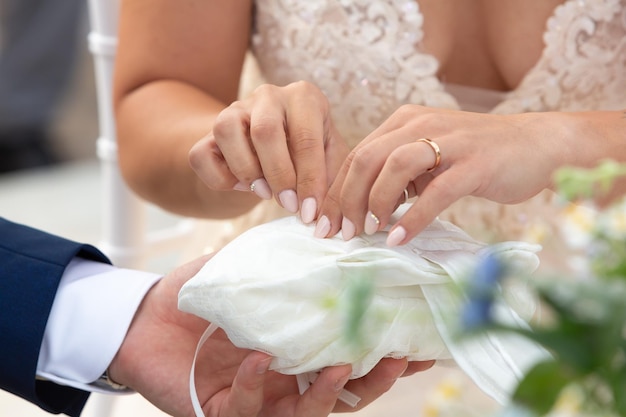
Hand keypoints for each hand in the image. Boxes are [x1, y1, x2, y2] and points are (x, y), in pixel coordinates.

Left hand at [109, 255, 432, 416]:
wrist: (143, 316)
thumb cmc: (198, 298)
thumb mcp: (248, 273)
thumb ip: (284, 261)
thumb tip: (328, 235)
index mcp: (297, 352)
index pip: (352, 358)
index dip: (386, 354)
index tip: (420, 339)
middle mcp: (284, 384)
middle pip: (343, 395)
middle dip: (374, 381)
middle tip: (398, 358)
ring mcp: (256, 401)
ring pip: (305, 416)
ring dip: (327, 395)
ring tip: (339, 365)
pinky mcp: (221, 412)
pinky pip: (246, 411)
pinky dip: (253, 386)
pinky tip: (255, 359)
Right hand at [189, 81, 349, 223]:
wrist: (272, 147)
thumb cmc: (308, 154)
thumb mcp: (329, 160)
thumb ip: (332, 182)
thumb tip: (326, 219)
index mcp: (304, 97)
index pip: (306, 138)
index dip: (309, 180)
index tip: (310, 212)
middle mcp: (268, 95)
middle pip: (265, 131)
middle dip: (278, 176)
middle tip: (288, 205)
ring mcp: (234, 109)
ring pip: (226, 131)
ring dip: (246, 170)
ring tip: (265, 192)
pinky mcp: (208, 131)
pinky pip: (201, 154)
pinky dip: (219, 177)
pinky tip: (242, 185)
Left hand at [319, 105, 569, 244]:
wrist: (536, 145)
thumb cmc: (476, 157)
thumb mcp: (429, 159)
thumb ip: (398, 176)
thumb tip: (363, 210)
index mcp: (404, 121)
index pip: (357, 156)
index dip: (335, 191)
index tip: (325, 224)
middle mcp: (421, 123)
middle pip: (366, 158)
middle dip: (346, 199)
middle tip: (341, 233)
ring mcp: (449, 141)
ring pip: (394, 166)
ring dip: (375, 203)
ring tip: (368, 232)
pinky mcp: (475, 163)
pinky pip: (435, 192)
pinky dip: (412, 218)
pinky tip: (398, 239)